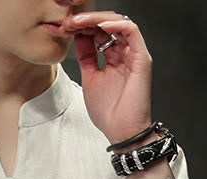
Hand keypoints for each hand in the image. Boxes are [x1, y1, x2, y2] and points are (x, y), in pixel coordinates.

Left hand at [59, 11, 152, 143]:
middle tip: (69, 22)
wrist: (120, 130)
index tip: (64, 28)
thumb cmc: (108, 112)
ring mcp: (134, 54)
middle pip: (107, 24)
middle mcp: (125, 53)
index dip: (82, 27)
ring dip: (97, 20)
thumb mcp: (90, 77)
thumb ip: (86, 56)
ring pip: (118, 23)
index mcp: (114, 58)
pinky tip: (99, 27)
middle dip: (86, 20)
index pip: (99, 33)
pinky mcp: (142, 58)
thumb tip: (78, 37)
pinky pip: (131, 31)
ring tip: (79, 22)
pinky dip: (115, 25)